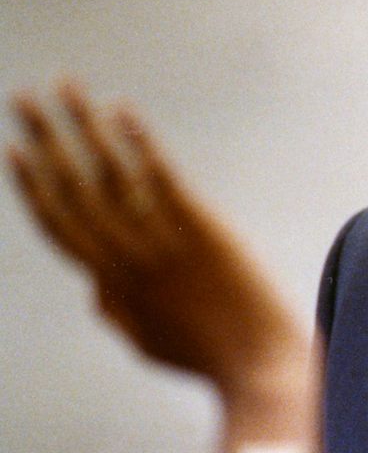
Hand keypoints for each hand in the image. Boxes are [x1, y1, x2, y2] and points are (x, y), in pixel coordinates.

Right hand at [8, 83, 309, 431]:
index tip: (12, 150)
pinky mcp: (202, 229)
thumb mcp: (146, 341)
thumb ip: (114, 310)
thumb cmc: (209, 358)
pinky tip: (121, 111)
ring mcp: (161, 241)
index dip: (31, 185)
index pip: (57, 224)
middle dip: (44, 139)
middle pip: (72, 187)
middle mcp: (126, 257)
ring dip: (82, 124)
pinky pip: (160, 177)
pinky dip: (137, 142)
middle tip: (21, 97)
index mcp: (110, 283)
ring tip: (63, 85)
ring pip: (108, 174)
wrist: (259, 367)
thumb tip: (94, 287)